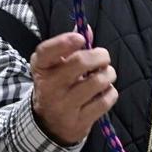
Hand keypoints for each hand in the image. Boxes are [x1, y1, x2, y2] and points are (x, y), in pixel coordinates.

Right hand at [29, 29, 117, 145]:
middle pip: (80, 62)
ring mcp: (63, 106)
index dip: (65, 42)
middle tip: (104, 58)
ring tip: (106, 75)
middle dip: (100, 56)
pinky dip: (111, 93)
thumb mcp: (56, 66)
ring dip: (109, 74)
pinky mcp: (78, 122)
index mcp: (41, 69)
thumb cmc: (57, 86)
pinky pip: (104, 101)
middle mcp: (49, 87)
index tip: (81, 39)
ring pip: (97, 81)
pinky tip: (105, 92)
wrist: (48, 123)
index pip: (47, 52)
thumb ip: (69, 46)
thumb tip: (86, 27)